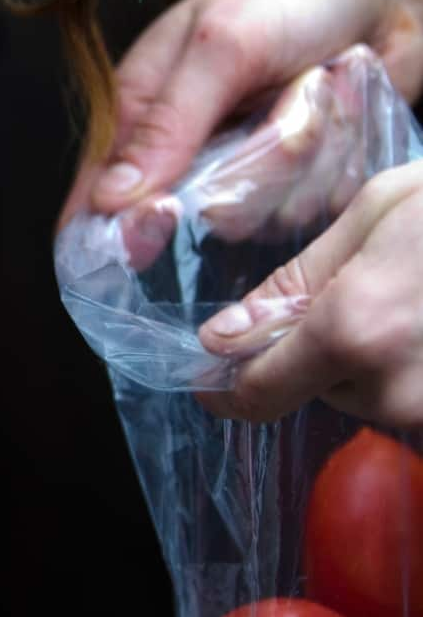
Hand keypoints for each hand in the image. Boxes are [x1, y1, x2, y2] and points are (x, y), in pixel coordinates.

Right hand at [59, 0, 422, 230]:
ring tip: (318, 90)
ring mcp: (239, 172)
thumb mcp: (223, 47)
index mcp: (141, 110)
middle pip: (186, 218)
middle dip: (245, 170)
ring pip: (254, 217)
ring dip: (301, 158)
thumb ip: (168, 124)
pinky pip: (304, 212)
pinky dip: (333, 163)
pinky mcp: (291, 186)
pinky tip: (342, 111)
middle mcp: (184, 151)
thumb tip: (109, 198)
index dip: (117, 224)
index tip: (160, 221)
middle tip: (284, 115)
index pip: (98, 194)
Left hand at [196, 159, 422, 427]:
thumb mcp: (378, 213)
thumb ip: (296, 281)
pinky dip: (417, 368)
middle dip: (322, 347)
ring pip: (370, 398)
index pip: (258, 395)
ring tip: (421, 296)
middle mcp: (395, 390)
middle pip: (317, 389)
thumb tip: (224, 338)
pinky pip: (417, 402)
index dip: (229, 390)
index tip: (215, 382)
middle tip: (376, 286)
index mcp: (354, 332)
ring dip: (376, 359)